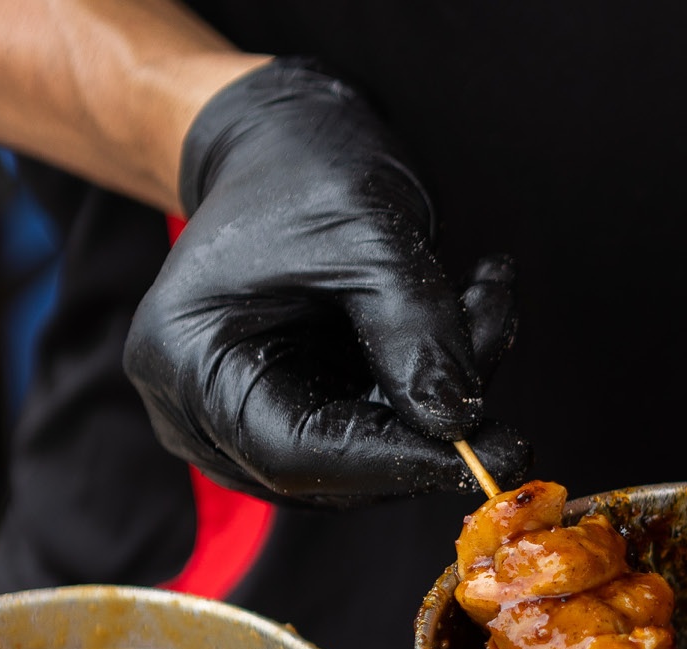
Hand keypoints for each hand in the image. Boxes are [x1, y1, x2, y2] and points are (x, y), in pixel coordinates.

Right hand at [125, 58, 530, 505]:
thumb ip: (416, 332)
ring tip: (486, 296)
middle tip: (498, 330)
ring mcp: (245, 422)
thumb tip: (460, 424)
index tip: (489, 450)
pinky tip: (471, 312)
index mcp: (189, 359)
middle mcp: (200, 410)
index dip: (397, 459)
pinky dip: (434, 384)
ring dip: (447, 392)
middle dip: (435, 416)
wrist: (279, 144)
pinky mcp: (300, 415)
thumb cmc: (304, 170)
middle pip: (335, 466)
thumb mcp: (370, 234)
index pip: (294, 452)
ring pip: (370, 453)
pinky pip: (379, 429)